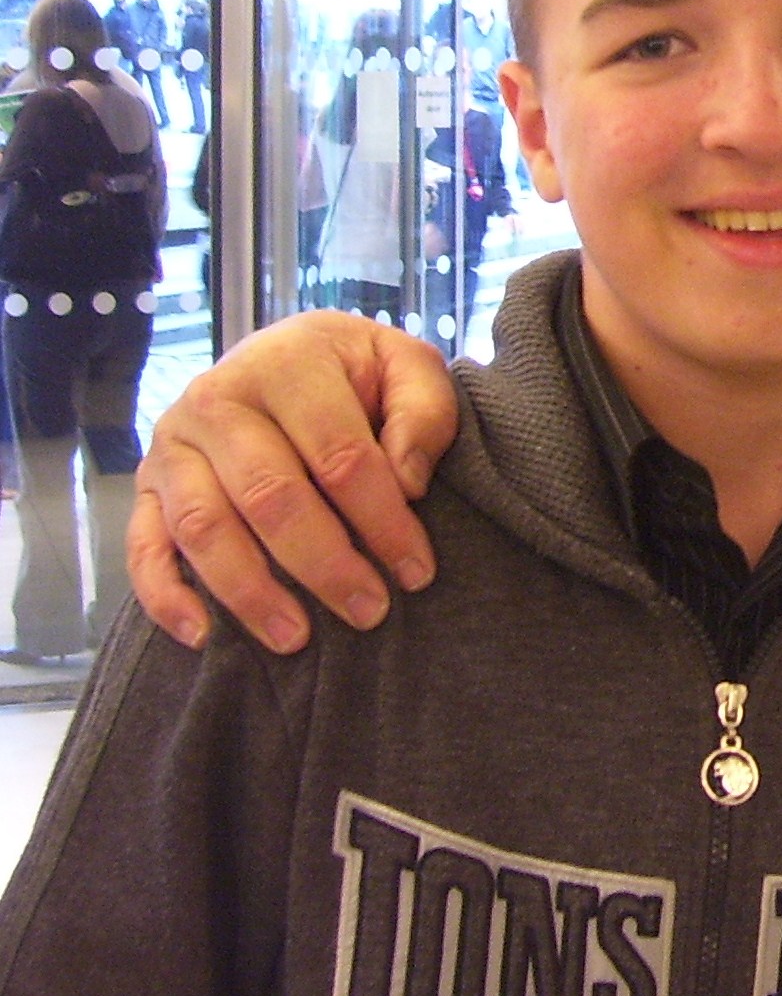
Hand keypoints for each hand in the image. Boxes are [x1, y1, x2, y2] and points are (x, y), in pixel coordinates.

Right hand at [129, 311, 459, 651]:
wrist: (288, 357)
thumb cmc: (358, 375)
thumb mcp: (407, 368)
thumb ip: (423, 412)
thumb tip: (406, 482)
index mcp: (288, 364)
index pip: (340, 456)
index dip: (383, 520)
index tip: (416, 570)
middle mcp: (217, 399)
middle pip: (271, 497)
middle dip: (325, 565)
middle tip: (370, 611)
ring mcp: (173, 445)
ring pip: (205, 528)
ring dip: (251, 591)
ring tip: (297, 638)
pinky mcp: (145, 486)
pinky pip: (143, 547)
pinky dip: (166, 596)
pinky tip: (203, 636)